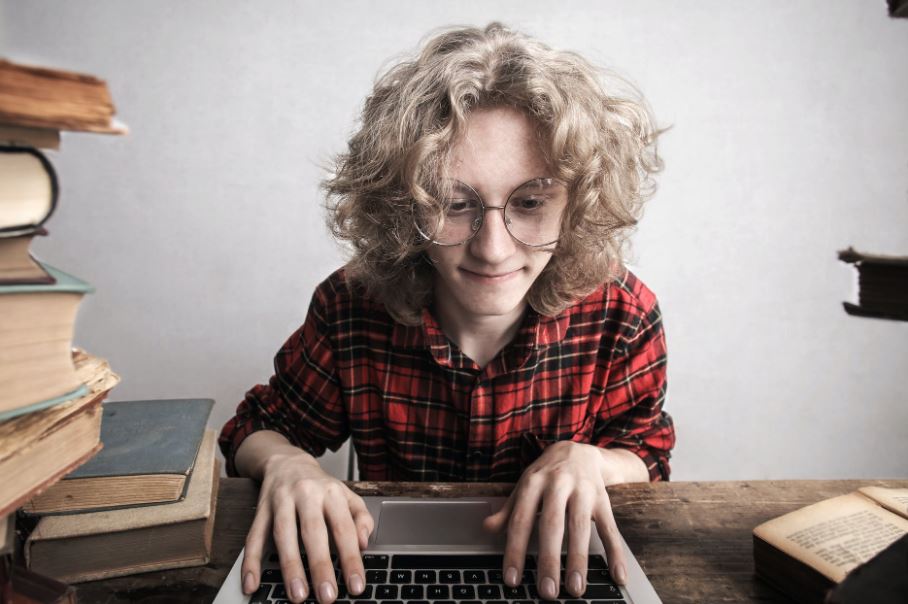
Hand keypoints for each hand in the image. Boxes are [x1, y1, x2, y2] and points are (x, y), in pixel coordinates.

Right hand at [241, 449, 373, 603]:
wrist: (287, 462)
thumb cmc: (321, 486)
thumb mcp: (347, 495)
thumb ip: (361, 518)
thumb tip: (363, 544)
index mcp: (331, 492)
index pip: (344, 528)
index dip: (351, 559)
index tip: (356, 586)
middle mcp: (306, 494)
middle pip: (313, 532)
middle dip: (320, 566)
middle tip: (327, 597)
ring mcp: (281, 501)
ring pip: (283, 535)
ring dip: (290, 567)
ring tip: (298, 595)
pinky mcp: (260, 510)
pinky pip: (253, 537)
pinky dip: (251, 562)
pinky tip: (252, 584)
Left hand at [483, 441, 627, 599]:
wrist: (578, 450)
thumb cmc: (546, 475)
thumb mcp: (524, 487)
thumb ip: (508, 510)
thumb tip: (487, 528)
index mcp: (533, 482)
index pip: (521, 519)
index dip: (515, 550)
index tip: (513, 579)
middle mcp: (558, 484)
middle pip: (552, 524)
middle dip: (549, 559)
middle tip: (547, 591)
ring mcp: (583, 490)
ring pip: (581, 527)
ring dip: (578, 560)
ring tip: (575, 589)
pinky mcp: (603, 498)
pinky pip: (610, 528)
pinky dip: (615, 553)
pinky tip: (617, 575)